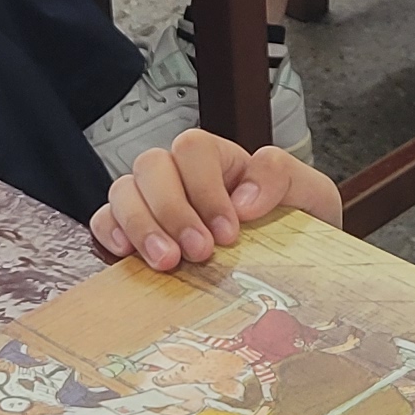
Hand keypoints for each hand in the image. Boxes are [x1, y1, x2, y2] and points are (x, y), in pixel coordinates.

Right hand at [93, 128, 342, 268]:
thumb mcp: (310, 194)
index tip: (229, 232)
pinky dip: (110, 232)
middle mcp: (178, 173)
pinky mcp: (133, 231)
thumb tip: (244, 199)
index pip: (194, 148)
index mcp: (218, 158)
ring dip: (142, 226)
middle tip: (199, 252)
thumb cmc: (296, 225)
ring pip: (123, 191)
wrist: (292, 265)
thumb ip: (283, 177)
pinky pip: (104, 219)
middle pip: (152, 166)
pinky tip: (129, 254)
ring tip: (167, 263)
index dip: (206, 187)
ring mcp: (151, 201)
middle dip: (173, 210)